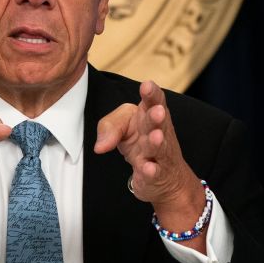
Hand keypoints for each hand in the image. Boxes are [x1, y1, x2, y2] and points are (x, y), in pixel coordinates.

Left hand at [93, 81, 205, 241]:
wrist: (163, 176)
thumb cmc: (141, 142)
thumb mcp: (122, 127)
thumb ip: (109, 127)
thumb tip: (99, 146)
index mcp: (148, 115)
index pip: (153, 101)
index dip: (152, 93)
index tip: (147, 86)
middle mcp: (158, 132)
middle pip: (159, 123)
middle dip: (157, 117)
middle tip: (158, 111)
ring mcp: (159, 154)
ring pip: (159, 147)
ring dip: (156, 142)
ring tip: (156, 137)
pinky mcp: (156, 174)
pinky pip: (154, 172)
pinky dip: (150, 170)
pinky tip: (147, 168)